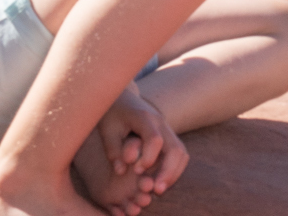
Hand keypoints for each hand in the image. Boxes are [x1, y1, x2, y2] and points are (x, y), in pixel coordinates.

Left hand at [88, 82, 185, 212]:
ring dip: (174, 173)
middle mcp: (160, 122)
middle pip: (176, 148)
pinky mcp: (169, 136)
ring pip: (181, 153)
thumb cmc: (111, 113)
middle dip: (169, 172)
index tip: (137, 170)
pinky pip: (179, 155)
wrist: (121, 97)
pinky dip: (174, 169)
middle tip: (157, 190)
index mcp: (144, 117)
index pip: (155, 139)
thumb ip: (112, 149)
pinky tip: (161, 181)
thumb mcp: (106, 128)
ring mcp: (168, 129)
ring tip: (160, 189)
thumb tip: (120, 171)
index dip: (149, 157)